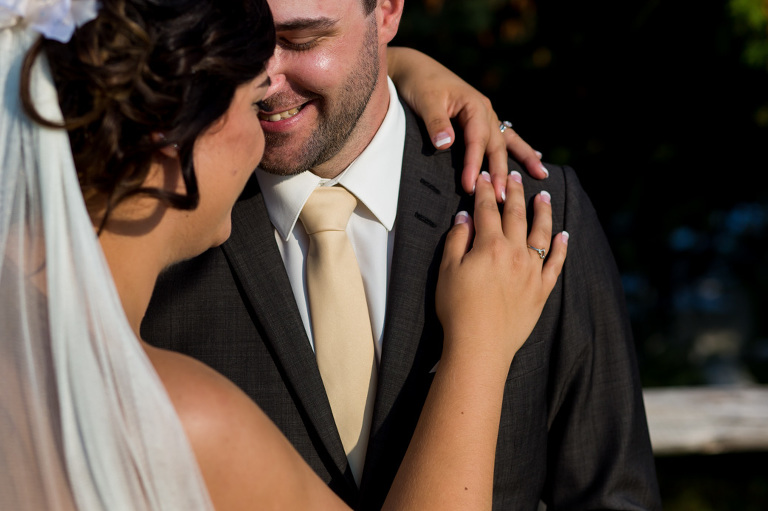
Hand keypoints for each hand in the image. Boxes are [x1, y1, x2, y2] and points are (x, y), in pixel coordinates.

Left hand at [387, 47, 548, 202]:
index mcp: (474, 105)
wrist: (414, 68)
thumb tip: (446, 145)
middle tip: (501, 199)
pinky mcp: (479, 119)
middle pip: (496, 146)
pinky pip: (502, 135)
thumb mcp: (425, 101)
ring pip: (506, 141)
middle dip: (500, 173)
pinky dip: (518, 147)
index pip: (478, 141)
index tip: (469, 187)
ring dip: (522, 159)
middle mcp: (485, 110)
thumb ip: (436, 123)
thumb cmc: (419, 83)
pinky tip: (535, 156)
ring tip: (541, 175)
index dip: (474, 165)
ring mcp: (485, 114)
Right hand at [435, 171, 567, 366]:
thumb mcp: (447, 270)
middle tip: (515, 176)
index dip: (485, 191)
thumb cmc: (457, 309)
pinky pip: (556, 263)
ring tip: (543, 195)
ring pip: (541, 234)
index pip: (487, 210)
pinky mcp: (542, 290)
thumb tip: (465, 217)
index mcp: (490, 246)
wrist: (480, 346)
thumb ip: (457, 240)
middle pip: (516, 216)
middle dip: (514, 193)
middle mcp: (515, 253)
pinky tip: (564, 235)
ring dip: (543, 212)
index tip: (485, 177)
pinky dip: (562, 247)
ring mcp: (532, 272)